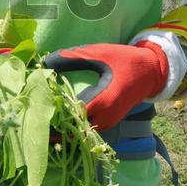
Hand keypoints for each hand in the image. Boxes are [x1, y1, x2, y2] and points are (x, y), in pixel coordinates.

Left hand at [43, 41, 167, 131]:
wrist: (151, 71)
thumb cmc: (124, 60)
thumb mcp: (98, 53)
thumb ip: (71, 58)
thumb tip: (44, 61)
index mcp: (102, 102)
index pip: (70, 117)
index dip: (53, 114)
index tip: (35, 109)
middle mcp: (105, 118)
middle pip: (73, 130)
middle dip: (56, 125)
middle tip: (35, 116)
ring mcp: (108, 122)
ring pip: (80, 132)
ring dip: (65, 126)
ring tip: (45, 117)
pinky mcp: (109, 122)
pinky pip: (88, 128)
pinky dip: (75, 124)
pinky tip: (62, 115)